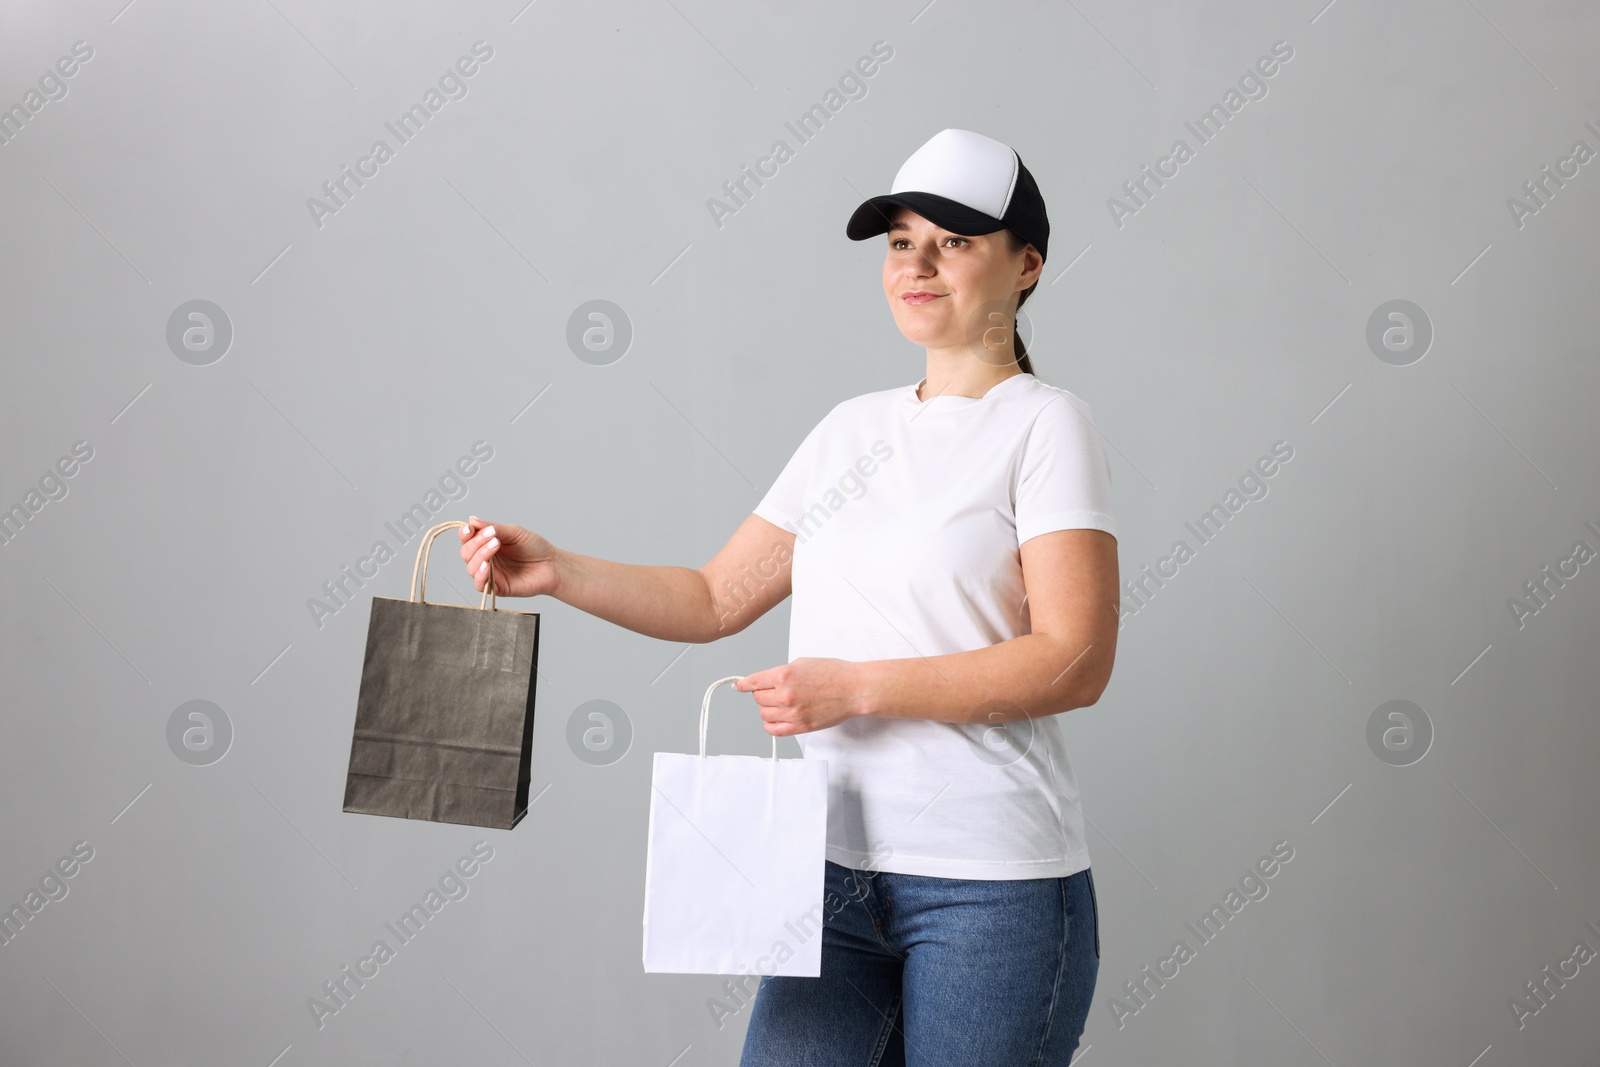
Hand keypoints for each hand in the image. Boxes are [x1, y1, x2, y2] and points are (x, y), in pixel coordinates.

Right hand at [458, 515, 560, 598]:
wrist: (552, 565)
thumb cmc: (535, 548)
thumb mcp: (514, 532)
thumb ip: (493, 528)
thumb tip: (472, 520)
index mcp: (487, 544)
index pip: (467, 539)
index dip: (465, 533)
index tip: (470, 528)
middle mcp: (485, 559)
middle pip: (466, 553)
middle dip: (475, 543)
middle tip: (493, 537)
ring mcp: (490, 574)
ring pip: (471, 567)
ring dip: (479, 555)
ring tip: (495, 546)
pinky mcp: (496, 588)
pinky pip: (480, 584)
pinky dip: (480, 575)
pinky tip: (487, 566)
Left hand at [735, 658, 867, 735]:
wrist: (854, 690)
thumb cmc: (833, 673)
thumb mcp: (803, 663)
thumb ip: (781, 672)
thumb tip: (766, 680)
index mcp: (784, 675)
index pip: (753, 682)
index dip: (744, 684)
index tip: (740, 686)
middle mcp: (785, 695)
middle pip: (758, 699)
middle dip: (762, 694)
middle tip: (773, 690)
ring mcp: (792, 713)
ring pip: (764, 715)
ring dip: (768, 709)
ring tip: (780, 703)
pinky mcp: (800, 727)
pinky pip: (774, 730)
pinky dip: (771, 724)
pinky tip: (777, 718)